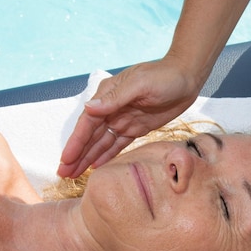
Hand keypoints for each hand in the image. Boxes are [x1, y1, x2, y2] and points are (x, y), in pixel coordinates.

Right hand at [57, 58, 201, 177]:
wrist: (187, 77)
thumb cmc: (163, 76)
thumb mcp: (139, 84)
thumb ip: (114, 98)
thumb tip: (89, 107)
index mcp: (107, 95)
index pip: (87, 123)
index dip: (75, 143)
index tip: (65, 160)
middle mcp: (111, 108)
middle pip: (90, 136)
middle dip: (77, 155)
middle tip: (63, 174)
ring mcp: (123, 119)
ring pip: (101, 143)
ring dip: (88, 158)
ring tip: (74, 174)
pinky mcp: (136, 127)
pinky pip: (117, 145)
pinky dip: (106, 156)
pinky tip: (95, 167)